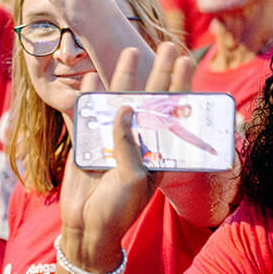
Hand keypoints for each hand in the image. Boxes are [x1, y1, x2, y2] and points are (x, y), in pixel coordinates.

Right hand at [57, 45, 188, 269]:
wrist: (87, 227)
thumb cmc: (119, 208)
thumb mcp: (134, 179)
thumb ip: (130, 144)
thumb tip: (124, 108)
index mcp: (158, 150)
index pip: (172, 111)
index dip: (179, 85)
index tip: (185, 61)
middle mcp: (139, 140)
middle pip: (150, 98)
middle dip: (158, 72)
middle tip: (166, 46)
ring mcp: (113, 139)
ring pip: (121, 100)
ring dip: (125, 76)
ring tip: (131, 51)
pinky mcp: (89, 142)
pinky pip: (90, 114)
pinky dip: (90, 96)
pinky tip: (93, 77)